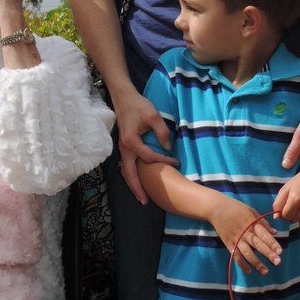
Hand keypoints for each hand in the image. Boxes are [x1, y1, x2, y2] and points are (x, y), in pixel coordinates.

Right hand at [113, 89, 177, 203]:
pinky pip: (126, 166)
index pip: (149, 157)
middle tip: (145, 202)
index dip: (164, 160)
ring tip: (141, 197)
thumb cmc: (138, 105)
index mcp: (131, 142)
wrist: (123, 97)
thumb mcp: (153, 115)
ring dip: (133, 185)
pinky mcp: (124, 146)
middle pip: (129, 174)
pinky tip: (138, 181)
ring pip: (125, 171)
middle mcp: (124, 148)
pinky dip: (131, 176)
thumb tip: (168, 147)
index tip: (176, 162)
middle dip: (137, 189)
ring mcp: (122, 148)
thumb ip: (162, 132)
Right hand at [211, 200, 281, 276]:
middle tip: (277, 262)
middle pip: (258, 245)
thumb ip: (263, 223)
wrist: (216, 208)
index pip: (264, 235)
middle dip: (268, 254)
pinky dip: (242, 264)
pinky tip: (249, 271)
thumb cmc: (236, 208)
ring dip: (256, 263)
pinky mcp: (229, 243)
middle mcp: (245, 232)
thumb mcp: (251, 211)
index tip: (280, 251)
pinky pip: (236, 255)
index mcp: (252, 223)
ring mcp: (236, 239)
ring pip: (247, 253)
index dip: (272, 243)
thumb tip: (275, 232)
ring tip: (265, 271)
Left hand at [273, 167, 299, 223]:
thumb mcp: (285, 189)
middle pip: (294, 220)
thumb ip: (278, 203)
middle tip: (295, 204)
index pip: (285, 216)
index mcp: (295, 199)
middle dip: (292, 214)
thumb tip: (276, 217)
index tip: (287, 206)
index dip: (284, 212)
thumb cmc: (299, 182)